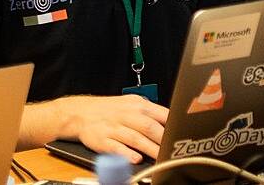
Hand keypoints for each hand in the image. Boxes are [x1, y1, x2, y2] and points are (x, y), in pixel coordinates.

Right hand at [50, 94, 167, 162]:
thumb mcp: (132, 104)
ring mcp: (114, 128)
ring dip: (150, 149)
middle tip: (174, 151)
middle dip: (163, 140)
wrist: (80, 112)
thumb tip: (174, 123)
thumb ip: (152, 113)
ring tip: (161, 158)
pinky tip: (136, 159)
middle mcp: (126, 115)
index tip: (183, 136)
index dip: (174, 126)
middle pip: (150, 127)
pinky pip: (116, 147)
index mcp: (138, 105)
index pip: (161, 114)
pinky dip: (126, 154)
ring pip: (135, 138)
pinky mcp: (102, 140)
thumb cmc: (111, 110)